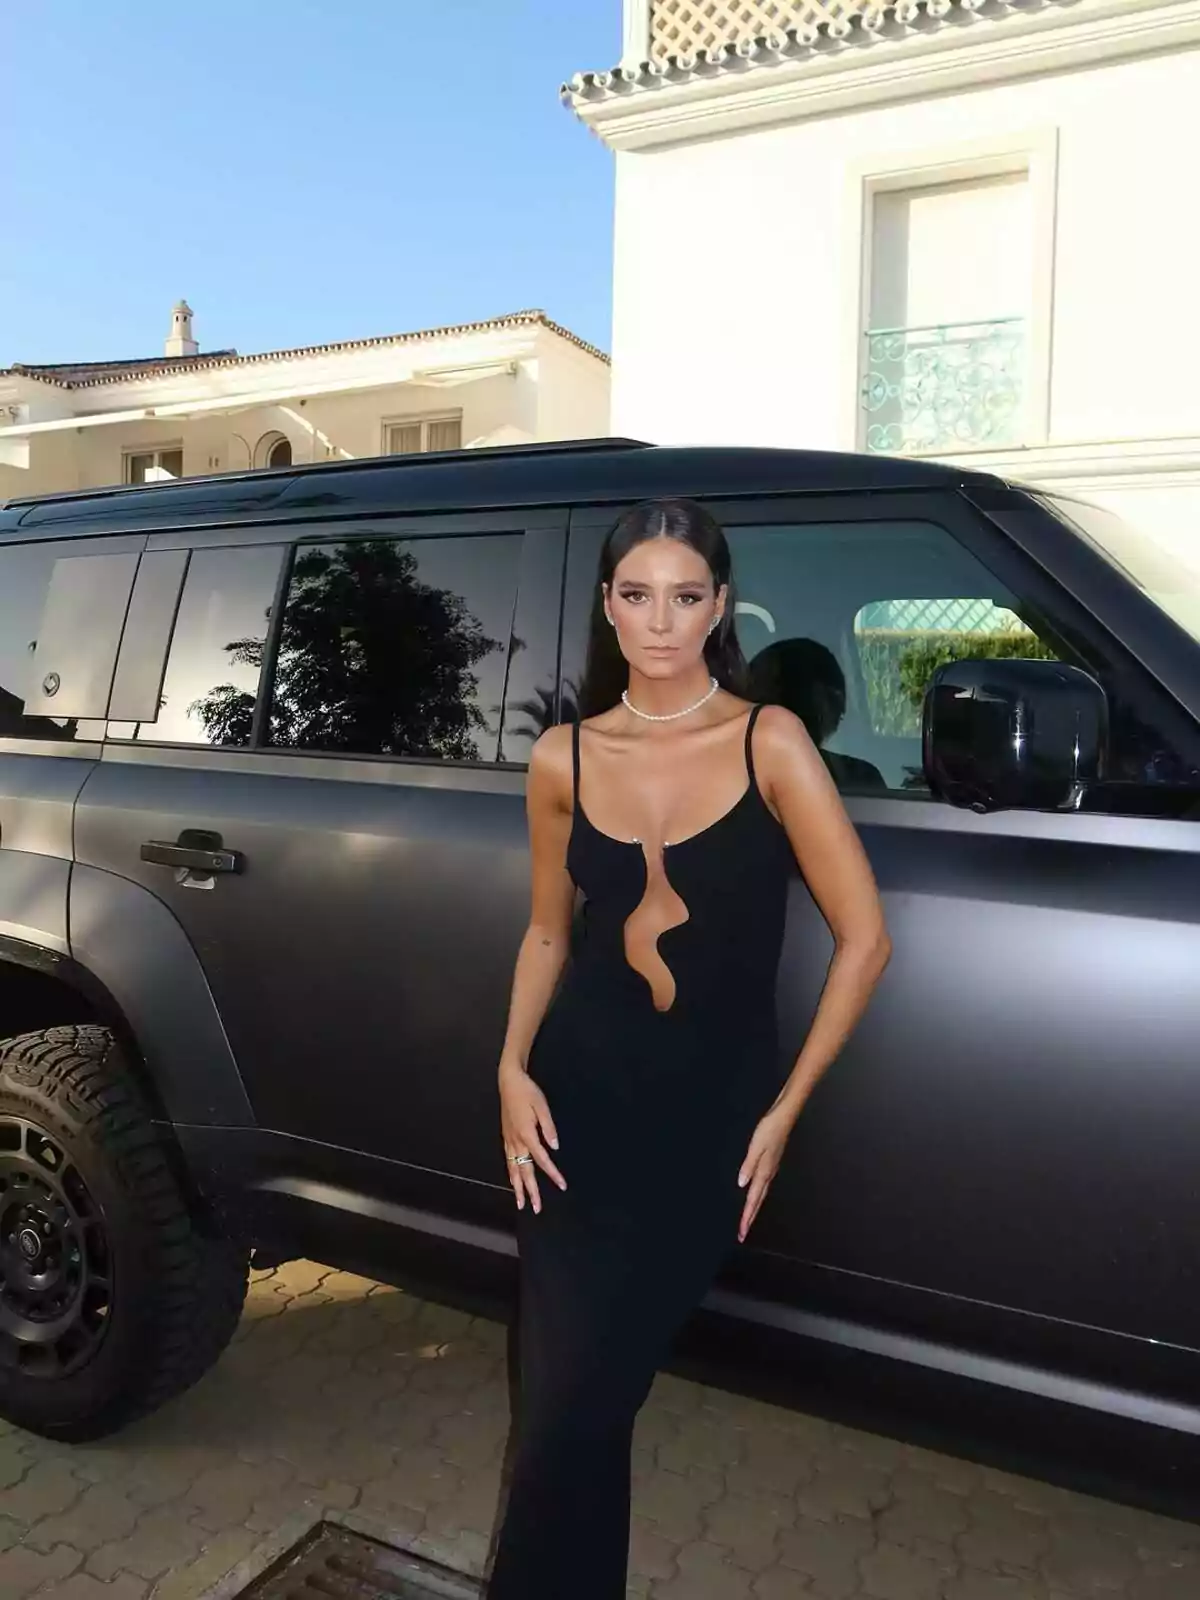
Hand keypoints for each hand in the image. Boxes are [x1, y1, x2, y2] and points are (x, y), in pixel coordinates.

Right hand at [499, 1058, 565, 1213]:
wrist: (508, 1081)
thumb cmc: (527, 1091)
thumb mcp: (542, 1105)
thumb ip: (549, 1127)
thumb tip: (555, 1146)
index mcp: (527, 1134)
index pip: (542, 1159)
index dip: (553, 1174)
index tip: (562, 1185)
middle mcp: (516, 1141)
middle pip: (524, 1171)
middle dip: (531, 1191)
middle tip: (537, 1208)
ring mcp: (509, 1140)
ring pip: (513, 1169)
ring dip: (517, 1188)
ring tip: (521, 1203)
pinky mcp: (506, 1137)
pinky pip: (508, 1161)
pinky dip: (511, 1174)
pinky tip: (513, 1181)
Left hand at [737, 1105, 795, 1242]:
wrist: (784, 1117)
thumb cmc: (769, 1130)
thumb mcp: (755, 1147)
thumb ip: (748, 1166)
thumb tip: (742, 1185)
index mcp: (764, 1172)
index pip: (753, 1199)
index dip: (747, 1216)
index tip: (742, 1232)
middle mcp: (768, 1174)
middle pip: (758, 1201)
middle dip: (750, 1218)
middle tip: (742, 1234)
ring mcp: (771, 1169)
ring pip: (761, 1195)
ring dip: (754, 1208)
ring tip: (748, 1220)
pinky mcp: (772, 1163)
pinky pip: (763, 1186)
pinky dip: (757, 1196)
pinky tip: (756, 1195)